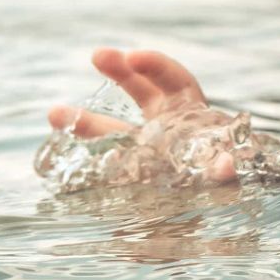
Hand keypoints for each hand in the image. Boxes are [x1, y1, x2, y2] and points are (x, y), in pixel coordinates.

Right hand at [46, 48, 279, 185]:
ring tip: (54, 114)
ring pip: (110, 128)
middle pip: (139, 90)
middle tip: (97, 55)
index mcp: (188, 117)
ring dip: (83, 118)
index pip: (174, 80)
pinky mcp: (124, 175)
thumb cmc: (211, 193)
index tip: (132, 57)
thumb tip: (226, 165)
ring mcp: (139, 151)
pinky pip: (100, 162)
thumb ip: (221, 174)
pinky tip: (61, 142)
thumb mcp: (219, 182)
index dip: (155, 65)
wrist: (193, 224)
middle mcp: (162, 127)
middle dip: (119, 70)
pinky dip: (81, 153)